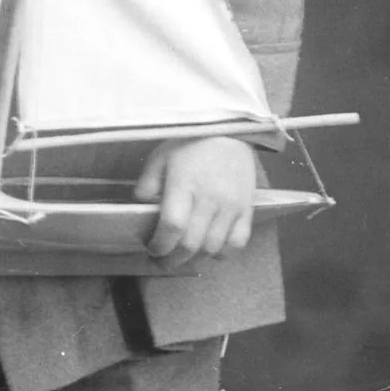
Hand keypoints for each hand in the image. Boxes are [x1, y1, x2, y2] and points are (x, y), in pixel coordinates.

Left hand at [136, 136, 256, 259]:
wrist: (230, 129)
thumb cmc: (191, 142)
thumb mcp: (162, 156)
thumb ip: (148, 184)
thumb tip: (142, 207)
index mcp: (184, 184)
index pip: (172, 226)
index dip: (160, 245)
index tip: (152, 249)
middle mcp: (209, 199)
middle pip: (191, 243)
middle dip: (172, 260)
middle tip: (162, 261)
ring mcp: (231, 206)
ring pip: (213, 247)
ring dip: (195, 258)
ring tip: (184, 255)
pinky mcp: (248, 208)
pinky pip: (238, 242)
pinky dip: (223, 253)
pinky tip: (211, 249)